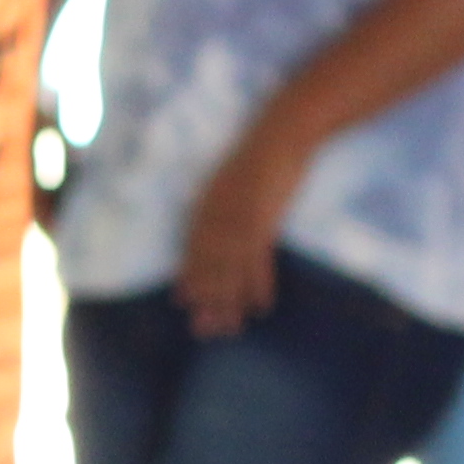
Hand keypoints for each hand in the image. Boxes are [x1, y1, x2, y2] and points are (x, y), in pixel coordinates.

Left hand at [178, 134, 301, 334]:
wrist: (281, 133)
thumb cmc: (257, 156)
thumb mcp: (228, 182)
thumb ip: (217, 206)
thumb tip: (211, 233)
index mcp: (206, 206)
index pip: (193, 250)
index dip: (189, 277)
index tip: (182, 303)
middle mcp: (218, 216)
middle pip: (211, 267)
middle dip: (207, 300)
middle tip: (205, 330)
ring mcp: (242, 219)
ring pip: (232, 270)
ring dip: (230, 301)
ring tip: (229, 327)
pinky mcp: (266, 219)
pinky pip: (260, 260)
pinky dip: (259, 284)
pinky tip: (260, 306)